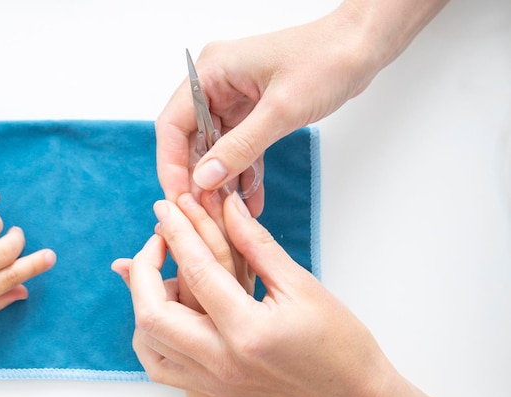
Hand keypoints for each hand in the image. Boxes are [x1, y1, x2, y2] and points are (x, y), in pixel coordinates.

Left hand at [118, 192, 452, 396]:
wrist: (351, 395)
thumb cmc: (338, 343)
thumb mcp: (301, 285)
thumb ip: (256, 244)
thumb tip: (228, 206)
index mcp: (248, 330)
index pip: (197, 271)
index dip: (178, 232)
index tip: (167, 207)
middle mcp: (222, 360)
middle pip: (153, 313)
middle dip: (144, 268)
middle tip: (159, 239)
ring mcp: (212, 379)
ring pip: (147, 341)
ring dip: (143, 299)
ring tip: (161, 271)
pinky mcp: (211, 387)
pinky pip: (159, 364)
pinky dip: (150, 333)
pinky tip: (166, 309)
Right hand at [155, 0, 447, 216]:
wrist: (361, 48)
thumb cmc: (326, 60)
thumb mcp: (281, 110)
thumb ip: (240, 147)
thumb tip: (205, 178)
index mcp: (212, 71)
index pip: (173, 123)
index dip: (172, 164)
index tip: (180, 197)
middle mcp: (217, 82)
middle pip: (191, 137)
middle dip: (198, 176)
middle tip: (204, 211)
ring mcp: (235, 96)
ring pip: (216, 145)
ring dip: (222, 178)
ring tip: (226, 212)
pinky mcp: (254, 108)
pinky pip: (240, 145)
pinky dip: (244, 170)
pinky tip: (249, 198)